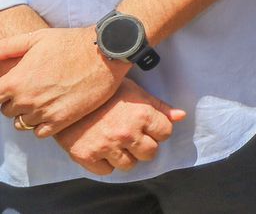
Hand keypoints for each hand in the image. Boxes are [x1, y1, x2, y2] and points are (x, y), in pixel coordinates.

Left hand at [0, 27, 128, 137]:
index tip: (13, 87)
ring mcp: (44, 112)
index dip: (2, 92)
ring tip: (45, 99)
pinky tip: (52, 110)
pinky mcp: (62, 121)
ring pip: (22, 123)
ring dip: (29, 113)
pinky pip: (40, 133)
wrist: (106, 52)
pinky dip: (42, 125)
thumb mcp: (36, 38)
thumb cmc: (71, 42)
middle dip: (15, 102)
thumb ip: (7, 48)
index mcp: (16, 81)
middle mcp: (26, 99)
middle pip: (7, 111)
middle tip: (34, 89)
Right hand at [52, 78, 184, 175]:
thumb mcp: (135, 92)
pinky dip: (105, 163)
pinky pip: (106, 171)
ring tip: (117, 143)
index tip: (148, 127)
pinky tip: (102, 149)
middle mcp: (127, 133)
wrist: (66, 99)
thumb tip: (181, 116)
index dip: (158, 130)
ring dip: (126, 156)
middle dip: (145, 146)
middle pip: (150, 153)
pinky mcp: (87, 157)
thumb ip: (159, 107)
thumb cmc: (104, 93)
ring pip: (129, 165)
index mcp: (142, 114)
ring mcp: (106, 147)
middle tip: (133, 138)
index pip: (166, 133)